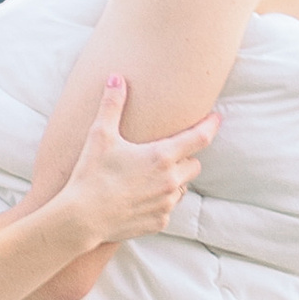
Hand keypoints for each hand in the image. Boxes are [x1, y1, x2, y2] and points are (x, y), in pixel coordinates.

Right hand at [57, 75, 217, 247]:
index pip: (200, 138)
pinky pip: (168, 207)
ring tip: (148, 177)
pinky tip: (140, 197)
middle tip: (164, 154)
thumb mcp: (100, 136)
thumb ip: (112, 105)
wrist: (82, 218)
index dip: (211, 125)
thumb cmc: (91, 175)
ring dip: (173, 180)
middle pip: (194, 164)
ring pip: (182, 188)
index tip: (216, 118)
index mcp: (162, 157)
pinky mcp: (159, 222)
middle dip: (185, 157)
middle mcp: (171, 181)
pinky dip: (159, 201)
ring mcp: (166, 204)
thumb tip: (116, 78)